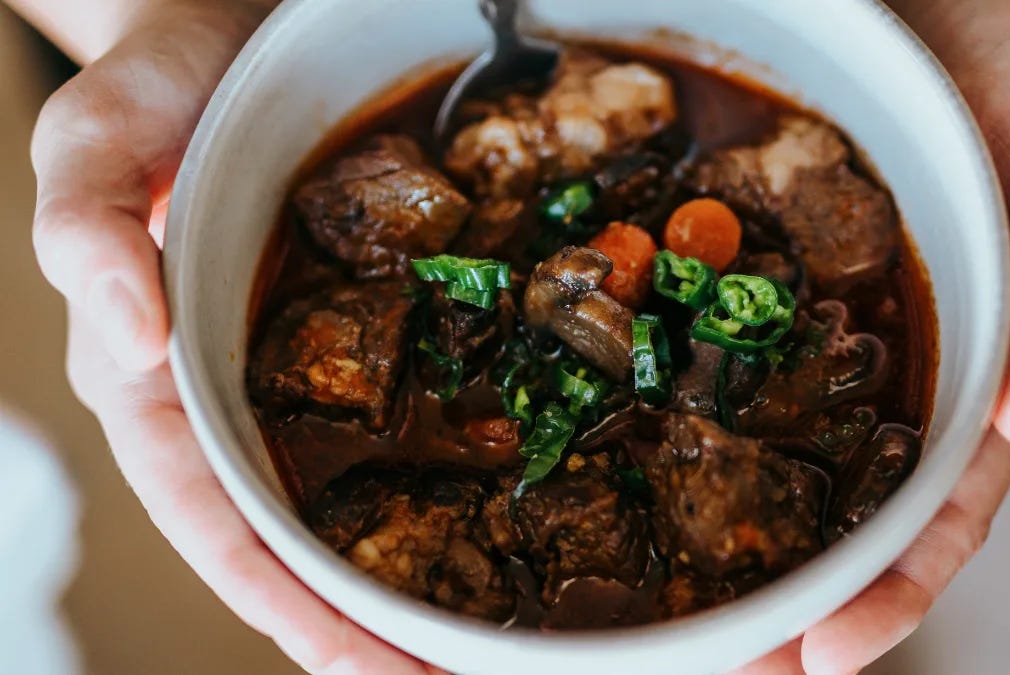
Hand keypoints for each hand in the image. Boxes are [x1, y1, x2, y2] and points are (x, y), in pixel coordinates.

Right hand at [31, 2, 434, 671]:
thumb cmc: (150, 85)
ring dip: (396, 580)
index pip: (215, 522)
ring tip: (470, 643)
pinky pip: (386, 422)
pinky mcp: (343, 331)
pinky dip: (427, 484)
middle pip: (287, 539)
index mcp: (154, 382)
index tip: (357, 669)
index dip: (283, 605)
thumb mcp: (95, 137)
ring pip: (337, 501)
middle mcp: (224, 395)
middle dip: (354, 624)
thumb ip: (87, 225)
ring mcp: (286, 371)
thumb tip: (127, 335)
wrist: (222, 33)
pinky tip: (487, 518)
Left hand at [740, 1, 1009, 672]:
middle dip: (802, 594)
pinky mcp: (764, 270)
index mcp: (980, 360)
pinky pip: (722, 355)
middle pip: (851, 504)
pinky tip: (633, 462)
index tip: (826, 655)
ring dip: (738, 535)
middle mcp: (898, 360)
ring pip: (785, 448)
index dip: (896, 588)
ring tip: (680, 615)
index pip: (943, 506)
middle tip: (733, 668)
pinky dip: (687, 414)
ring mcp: (827, 322)